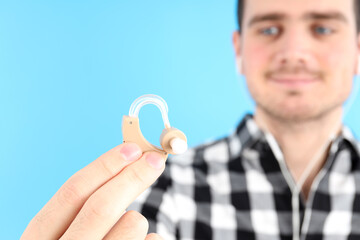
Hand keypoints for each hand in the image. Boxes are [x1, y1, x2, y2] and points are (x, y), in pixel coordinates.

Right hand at [21, 143, 165, 239]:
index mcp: (39, 239)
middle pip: (102, 206)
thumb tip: (128, 165)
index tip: (131, 148)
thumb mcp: (64, 233)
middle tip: (155, 161)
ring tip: (126, 235)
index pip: (72, 193)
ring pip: (131, 224)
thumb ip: (82, 209)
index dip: (104, 165)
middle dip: (132, 177)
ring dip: (136, 221)